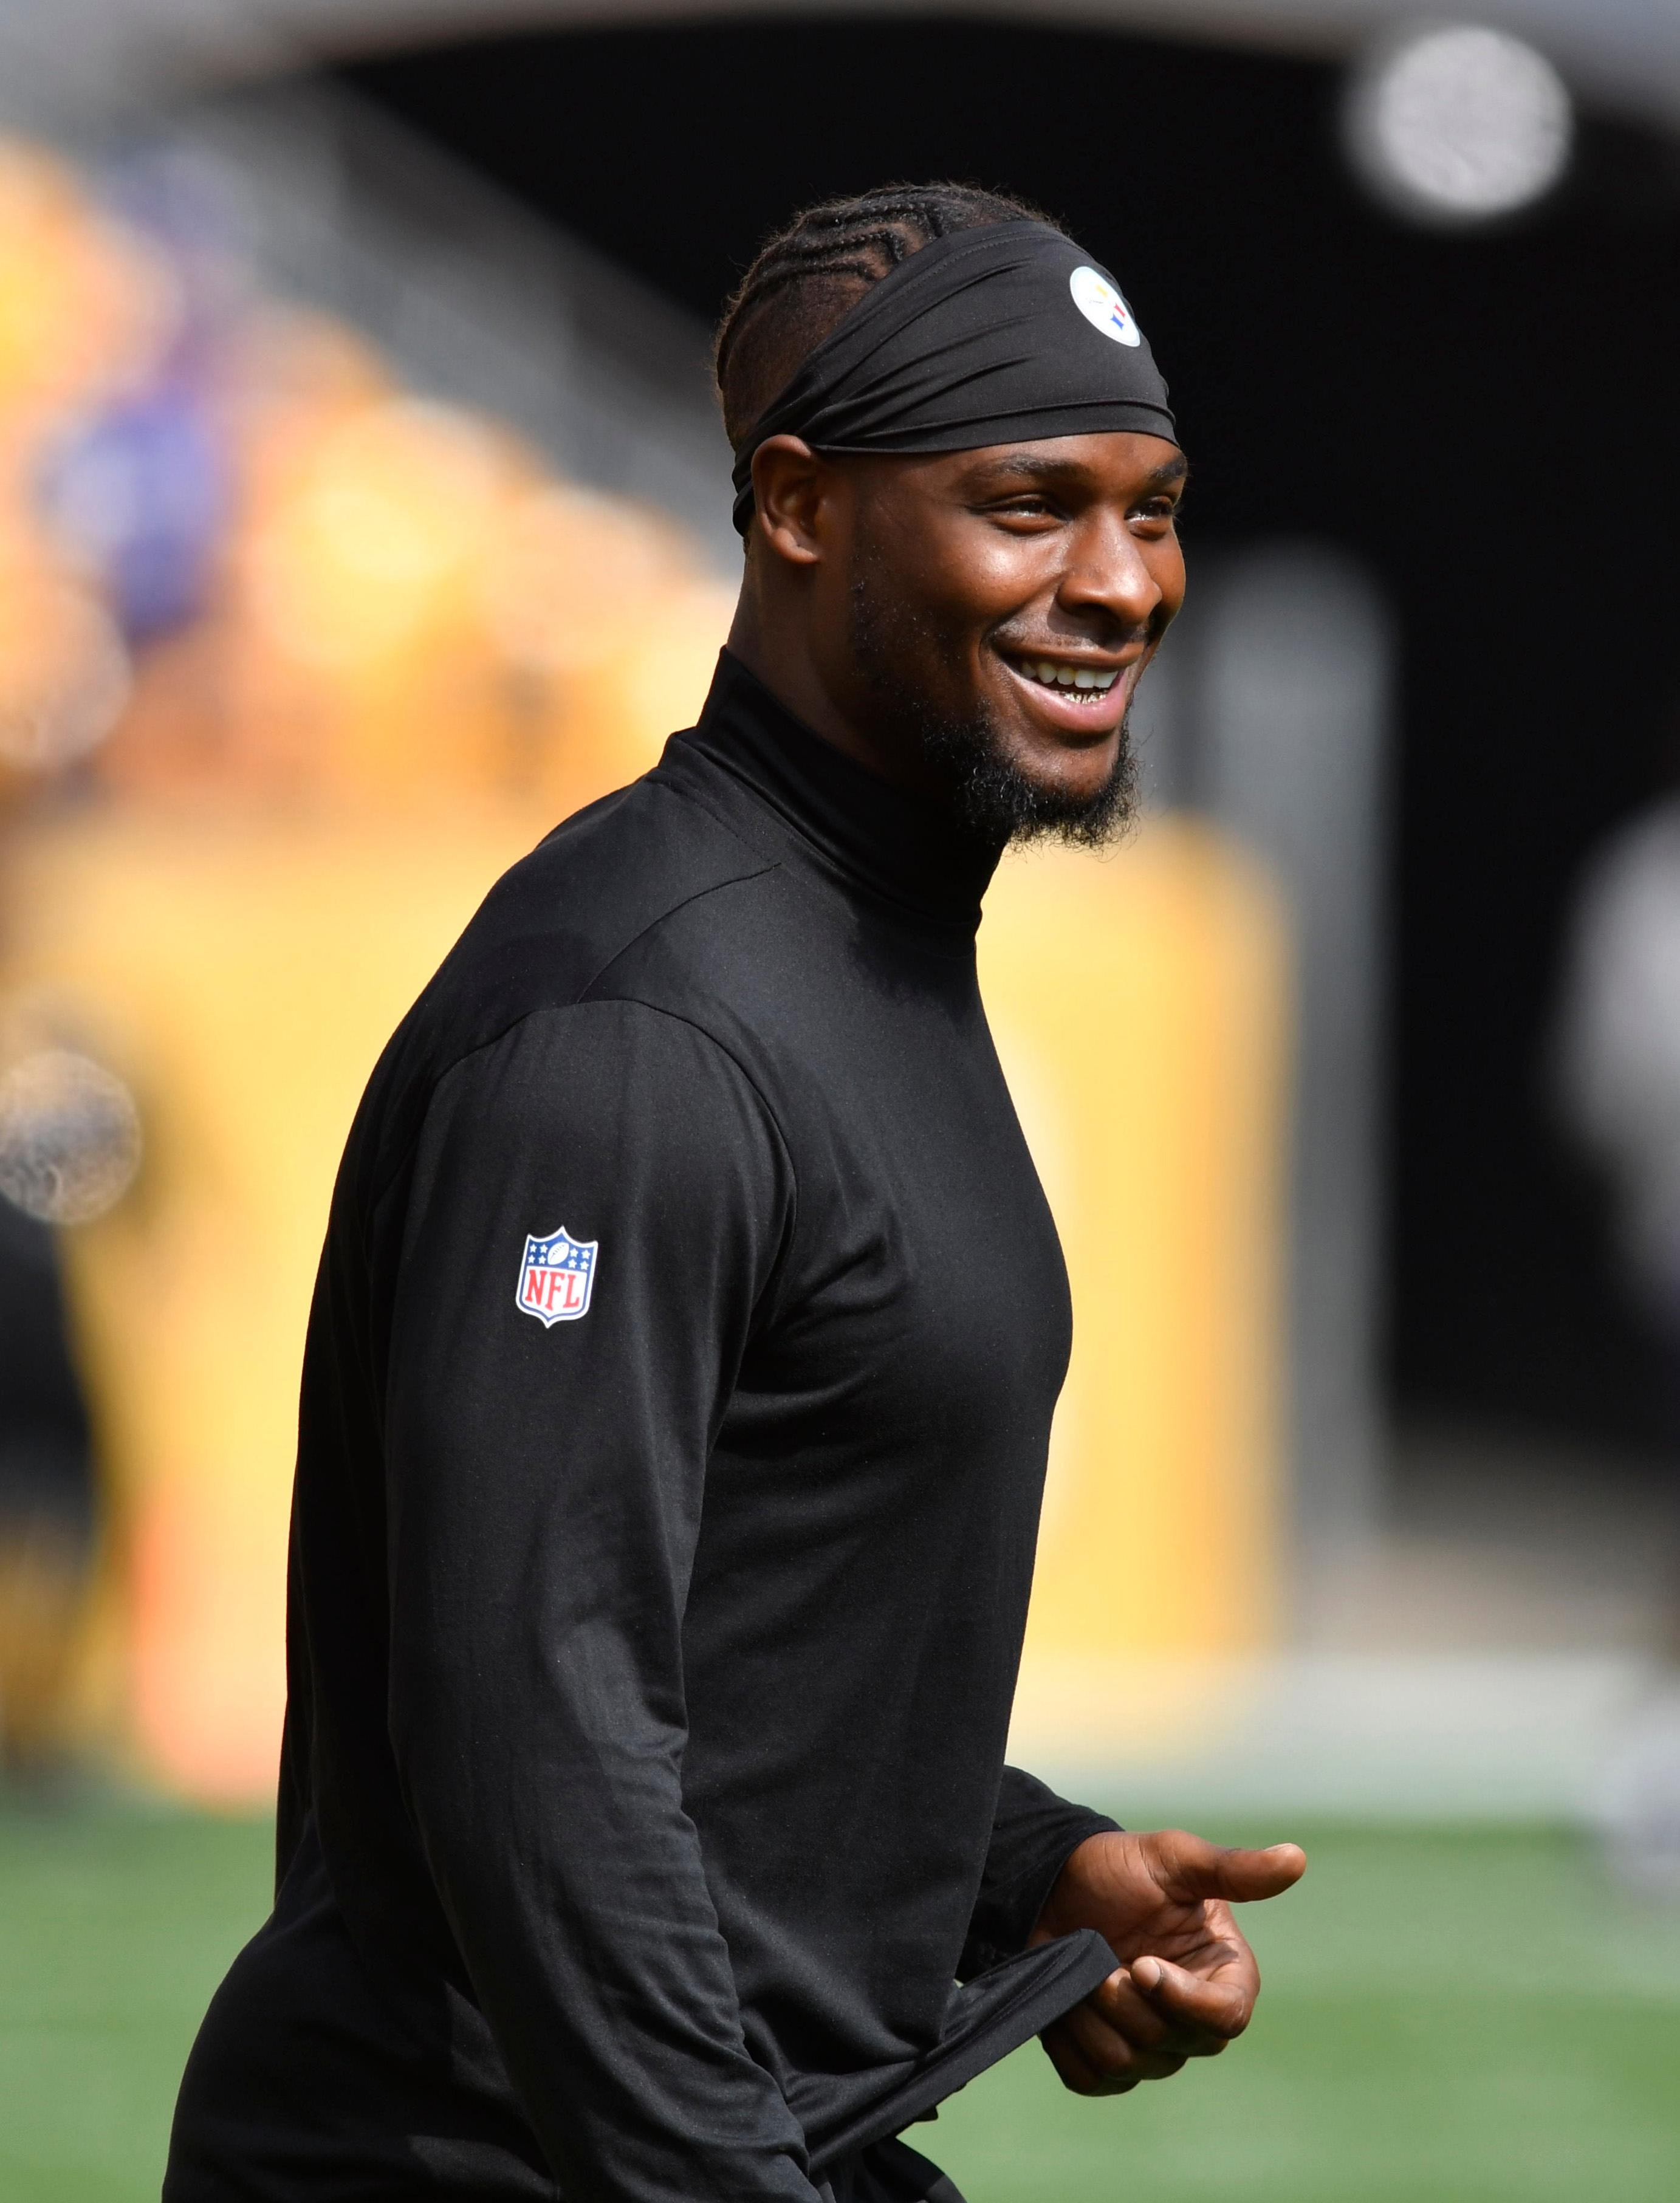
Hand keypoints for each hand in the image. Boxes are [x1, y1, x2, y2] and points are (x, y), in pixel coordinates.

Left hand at [1030, 1828, 1305, 2095]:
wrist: (1053, 1884)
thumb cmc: (1118, 1868)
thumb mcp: (1173, 1860)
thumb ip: (1232, 1869)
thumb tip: (1296, 1857)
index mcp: (1222, 1975)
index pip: (1226, 2018)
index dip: (1184, 2000)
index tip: (1142, 1964)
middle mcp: (1192, 2020)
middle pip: (1169, 2042)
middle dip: (1125, 1998)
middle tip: (1100, 1957)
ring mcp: (1150, 2047)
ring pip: (1126, 2064)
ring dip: (1091, 2014)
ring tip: (1080, 1970)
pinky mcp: (1106, 2064)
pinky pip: (1091, 2078)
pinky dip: (1068, 2041)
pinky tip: (1066, 1997)